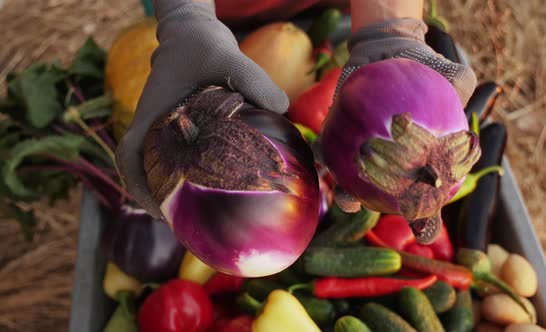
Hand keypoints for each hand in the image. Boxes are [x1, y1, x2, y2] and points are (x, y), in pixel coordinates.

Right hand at [115, 0, 288, 216]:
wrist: (193, 34)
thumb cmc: (203, 46)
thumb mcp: (227, 55)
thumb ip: (253, 78)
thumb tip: (282, 108)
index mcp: (151, 116)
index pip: (129, 158)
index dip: (137, 188)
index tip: (158, 211)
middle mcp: (154, 128)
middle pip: (146, 174)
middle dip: (160, 202)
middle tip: (186, 227)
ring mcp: (167, 132)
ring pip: (163, 169)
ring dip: (176, 193)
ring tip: (205, 217)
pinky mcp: (183, 131)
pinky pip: (184, 159)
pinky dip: (196, 177)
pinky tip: (228, 186)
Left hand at [329, 3, 476, 214]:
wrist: (390, 50)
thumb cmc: (426, 68)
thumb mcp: (453, 75)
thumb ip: (461, 89)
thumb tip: (466, 104)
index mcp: (421, 162)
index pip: (427, 199)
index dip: (426, 220)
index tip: (424, 230)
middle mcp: (391, 164)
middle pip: (385, 199)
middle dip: (380, 211)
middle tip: (378, 210)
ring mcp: (364, 154)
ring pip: (355, 184)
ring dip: (348, 196)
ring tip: (347, 199)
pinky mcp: (338, 137)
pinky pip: (329, 150)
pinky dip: (324, 155)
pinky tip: (321, 156)